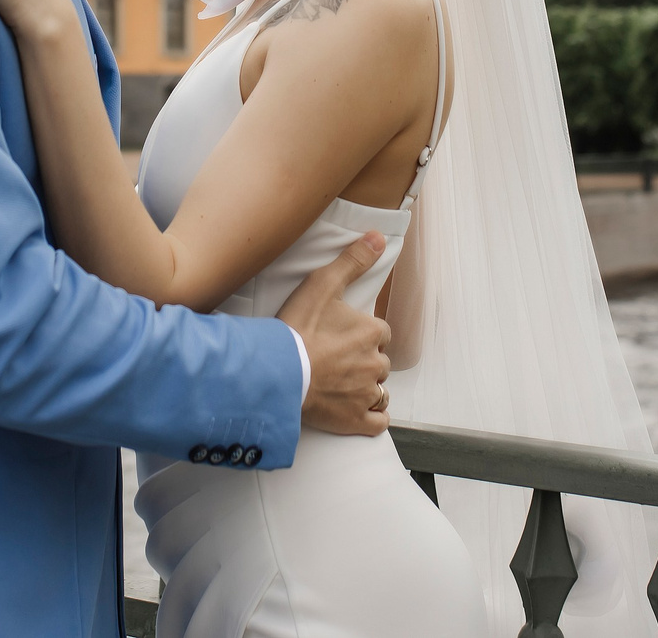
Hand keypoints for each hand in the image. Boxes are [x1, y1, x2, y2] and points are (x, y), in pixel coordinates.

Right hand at [277, 234, 391, 436]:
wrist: (277, 372)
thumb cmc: (297, 328)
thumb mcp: (323, 284)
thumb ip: (353, 260)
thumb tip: (378, 236)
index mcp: (373, 332)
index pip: (380, 333)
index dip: (363, 334)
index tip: (342, 337)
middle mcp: (377, 364)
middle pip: (379, 362)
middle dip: (363, 362)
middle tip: (335, 361)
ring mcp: (367, 394)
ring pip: (379, 390)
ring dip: (366, 388)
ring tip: (341, 384)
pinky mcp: (357, 421)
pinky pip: (378, 421)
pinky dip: (371, 416)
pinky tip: (355, 409)